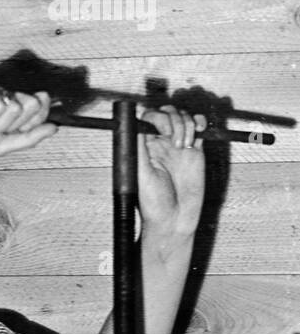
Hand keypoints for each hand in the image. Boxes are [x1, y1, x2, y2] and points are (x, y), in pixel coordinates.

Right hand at [0, 77, 57, 160]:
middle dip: (11, 126)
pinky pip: (2, 104)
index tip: (12, 131)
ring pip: (17, 108)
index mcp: (11, 109)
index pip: (39, 109)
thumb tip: (55, 128)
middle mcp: (6, 95)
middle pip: (32, 107)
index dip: (36, 120)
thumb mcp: (1, 146)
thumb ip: (29, 137)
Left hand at [136, 104, 206, 238]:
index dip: (158, 117)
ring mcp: (178, 145)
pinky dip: (200, 121)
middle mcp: (161, 143)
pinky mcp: (196, 150)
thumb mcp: (142, 174)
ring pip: (184, 117)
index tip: (164, 131)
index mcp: (145, 146)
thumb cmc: (153, 203)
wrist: (174, 220)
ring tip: (185, 147)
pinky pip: (199, 126)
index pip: (149, 118)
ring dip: (187, 124)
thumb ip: (139, 148)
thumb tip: (134, 122)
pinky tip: (199, 131)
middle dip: (174, 120)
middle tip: (176, 143)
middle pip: (168, 113)